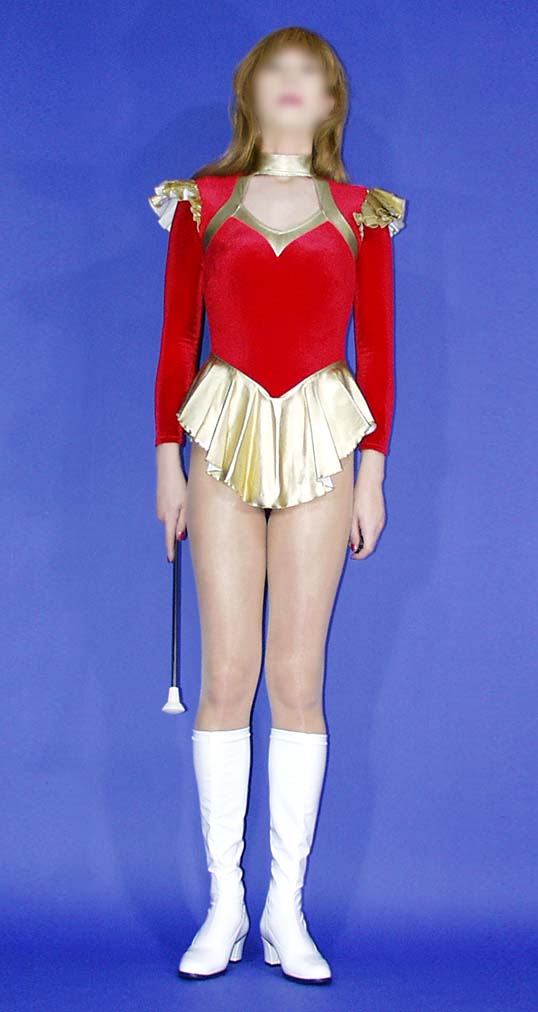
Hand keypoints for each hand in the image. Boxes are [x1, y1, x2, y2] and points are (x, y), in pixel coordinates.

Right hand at [155, 443, 187, 561]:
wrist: (167, 469)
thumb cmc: (179, 485)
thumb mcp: (186, 504)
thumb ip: (183, 522)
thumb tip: (180, 537)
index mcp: (169, 516)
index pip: (169, 537)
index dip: (170, 550)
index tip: (170, 560)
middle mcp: (162, 515)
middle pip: (173, 527)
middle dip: (181, 525)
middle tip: (188, 509)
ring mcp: (160, 509)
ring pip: (173, 519)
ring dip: (179, 515)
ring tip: (184, 500)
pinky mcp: (160, 504)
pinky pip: (170, 513)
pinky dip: (175, 510)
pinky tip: (178, 498)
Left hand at [349, 449, 386, 559]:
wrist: (370, 483)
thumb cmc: (358, 498)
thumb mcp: (352, 517)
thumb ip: (353, 533)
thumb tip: (353, 547)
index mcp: (371, 528)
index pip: (368, 549)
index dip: (360, 556)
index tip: (352, 556)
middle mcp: (378, 527)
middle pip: (371, 544)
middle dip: (361, 548)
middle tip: (349, 546)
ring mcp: (381, 521)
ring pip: (373, 537)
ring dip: (364, 540)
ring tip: (352, 534)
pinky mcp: (381, 516)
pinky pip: (375, 529)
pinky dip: (367, 533)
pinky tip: (359, 526)